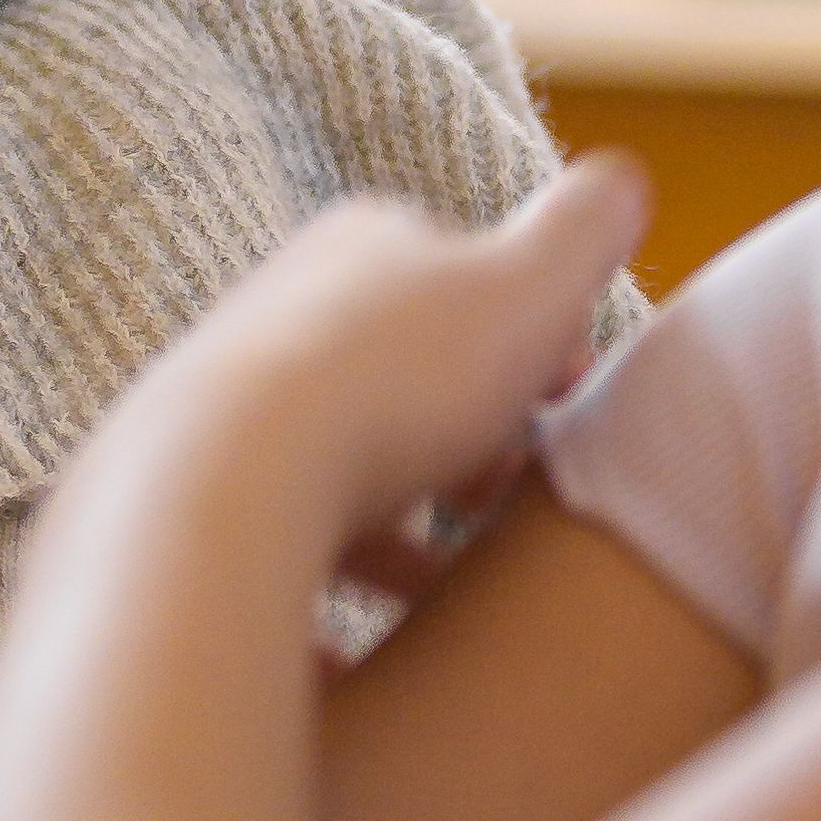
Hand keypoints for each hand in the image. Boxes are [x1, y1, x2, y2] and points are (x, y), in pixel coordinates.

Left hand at [149, 156, 649, 588]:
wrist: (224, 485)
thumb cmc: (394, 381)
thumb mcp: (530, 283)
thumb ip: (586, 227)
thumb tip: (625, 181)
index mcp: (362, 243)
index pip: (472, 281)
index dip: (536, 345)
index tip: (567, 407)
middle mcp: (282, 308)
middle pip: (411, 376)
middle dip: (473, 439)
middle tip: (505, 500)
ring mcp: (229, 401)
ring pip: (348, 460)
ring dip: (407, 523)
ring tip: (452, 584)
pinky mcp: (194, 491)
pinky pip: (286, 537)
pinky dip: (336, 578)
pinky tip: (375, 639)